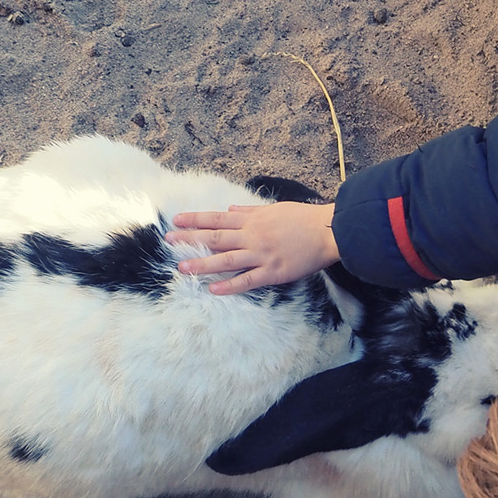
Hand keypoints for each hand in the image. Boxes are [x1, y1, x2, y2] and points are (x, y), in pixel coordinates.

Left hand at [165, 202, 338, 295]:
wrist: (328, 231)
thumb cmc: (304, 218)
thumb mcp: (275, 208)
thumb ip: (250, 212)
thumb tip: (229, 210)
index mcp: (252, 221)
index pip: (217, 220)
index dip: (195, 220)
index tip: (176, 221)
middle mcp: (252, 236)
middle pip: (215, 238)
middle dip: (190, 239)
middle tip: (168, 242)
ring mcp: (262, 255)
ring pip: (226, 260)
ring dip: (203, 264)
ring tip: (182, 268)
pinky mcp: (273, 272)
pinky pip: (248, 280)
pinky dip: (230, 285)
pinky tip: (213, 289)